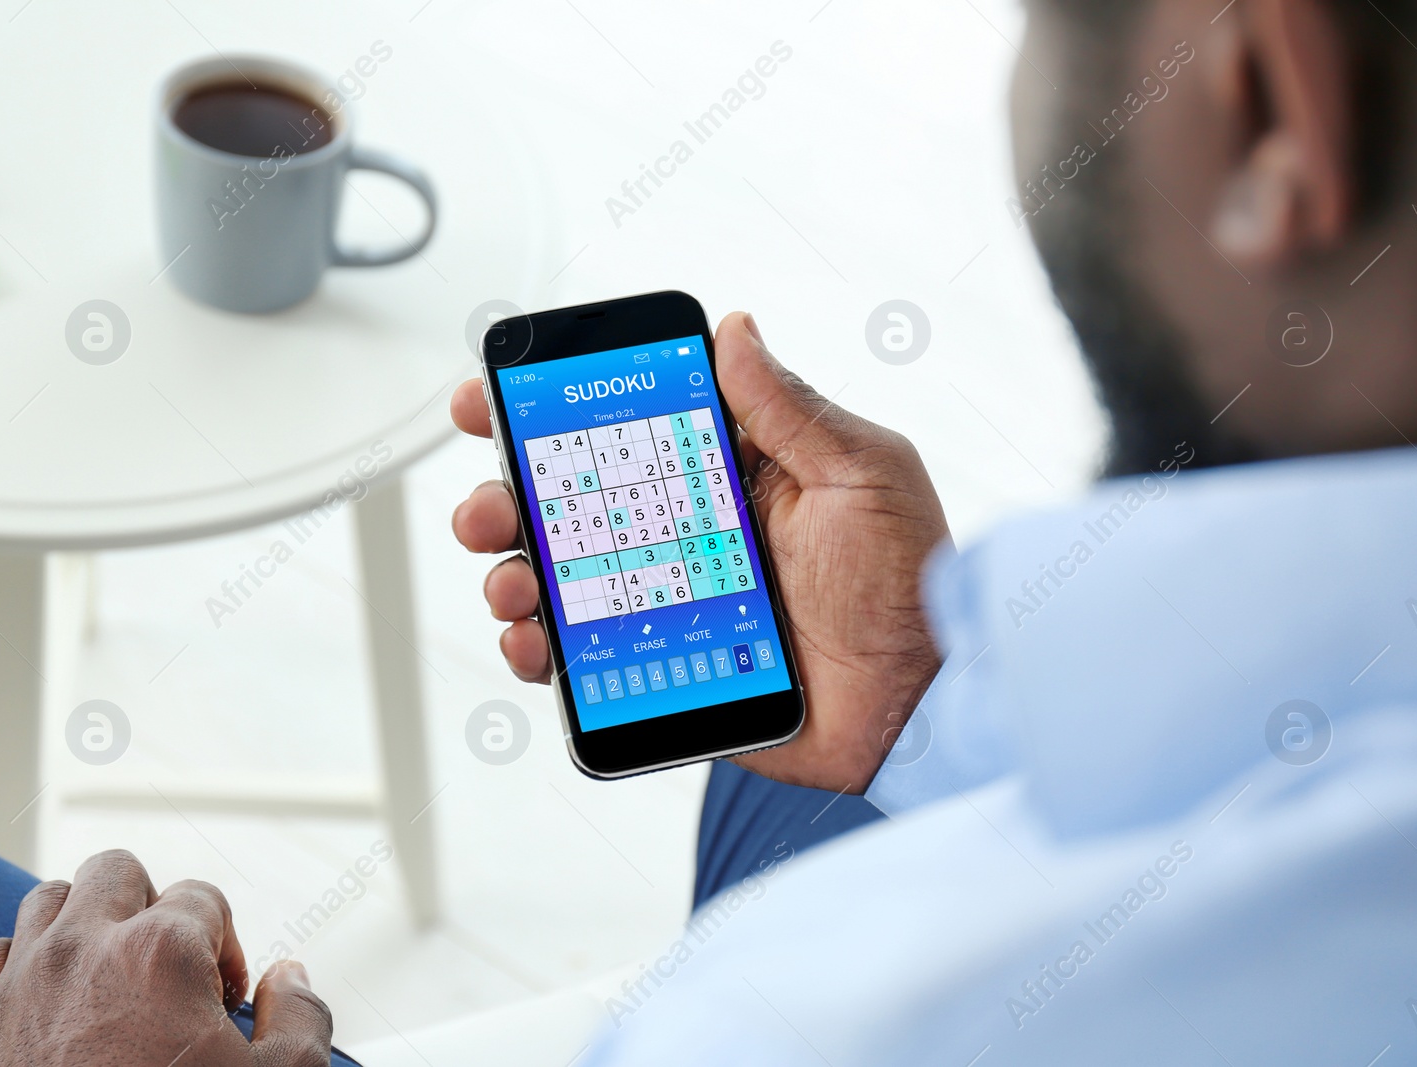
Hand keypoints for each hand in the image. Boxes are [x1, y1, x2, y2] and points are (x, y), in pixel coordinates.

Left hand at [0, 850, 333, 1066]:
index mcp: (162, 950)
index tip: (222, 1003)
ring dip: (85, 923)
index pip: (204, 898)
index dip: (227, 946)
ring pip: (51, 898)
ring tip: (113, 979)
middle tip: (170, 971)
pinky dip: (26, 964)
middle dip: (150, 907)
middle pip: (118, 871)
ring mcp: (25, 979)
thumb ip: (301, 1019)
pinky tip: (57, 1007)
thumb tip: (290, 976)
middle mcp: (86, 946)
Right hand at [451, 312, 949, 792]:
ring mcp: (672, 601)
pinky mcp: (663, 667)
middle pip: (573, 503)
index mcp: (733, 475)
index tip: (494, 397)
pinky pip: (583, 659)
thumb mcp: (863, 477)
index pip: (627, 428)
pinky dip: (539, 650)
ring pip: (563, 578)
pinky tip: (534, 643)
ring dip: (515, 571)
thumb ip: (791, 410)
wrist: (923, 710)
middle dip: (510, 497)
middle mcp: (691, 533)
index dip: (553, 411)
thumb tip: (735, 332)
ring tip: (516, 582)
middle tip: (492, 508)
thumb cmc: (912, 588)